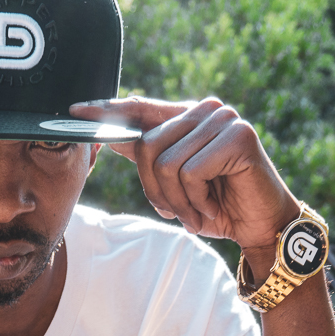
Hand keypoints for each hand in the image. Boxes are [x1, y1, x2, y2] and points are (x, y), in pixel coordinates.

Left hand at [70, 97, 300, 269]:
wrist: (259, 227)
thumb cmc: (215, 207)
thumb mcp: (173, 183)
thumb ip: (148, 159)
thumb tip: (109, 141)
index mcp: (186, 117)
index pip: (140, 108)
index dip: (107, 111)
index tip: (76, 111)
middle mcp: (205, 110)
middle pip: (146, 146)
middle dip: (154, 190)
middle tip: (175, 211)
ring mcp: (223, 120)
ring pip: (165, 162)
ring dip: (176, 200)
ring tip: (196, 212)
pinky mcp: (238, 136)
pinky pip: (189, 172)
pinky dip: (195, 200)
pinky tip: (212, 208)